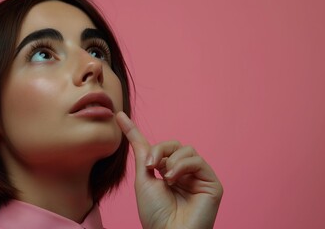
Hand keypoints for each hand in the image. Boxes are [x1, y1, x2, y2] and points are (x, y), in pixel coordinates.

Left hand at [116, 112, 222, 228]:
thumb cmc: (154, 213)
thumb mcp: (143, 178)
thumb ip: (141, 151)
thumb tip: (125, 123)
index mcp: (167, 173)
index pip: (155, 148)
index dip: (135, 132)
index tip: (119, 116)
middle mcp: (183, 174)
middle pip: (174, 145)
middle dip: (160, 150)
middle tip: (150, 165)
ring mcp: (198, 178)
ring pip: (187, 150)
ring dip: (171, 160)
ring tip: (165, 178)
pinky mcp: (212, 184)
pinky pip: (198, 161)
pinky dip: (183, 165)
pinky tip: (173, 178)